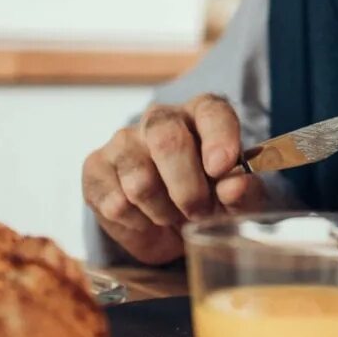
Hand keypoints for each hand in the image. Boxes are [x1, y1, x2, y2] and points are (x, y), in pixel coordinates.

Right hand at [81, 93, 267, 264]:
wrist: (170, 224)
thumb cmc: (210, 199)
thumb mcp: (236, 200)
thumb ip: (242, 192)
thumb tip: (235, 186)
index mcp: (202, 114)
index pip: (212, 112)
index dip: (218, 138)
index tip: (221, 168)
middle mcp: (160, 118)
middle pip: (167, 139)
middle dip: (187, 188)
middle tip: (199, 212)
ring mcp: (123, 140)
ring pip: (140, 180)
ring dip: (163, 212)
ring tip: (173, 215)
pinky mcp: (95, 167)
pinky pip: (114, 203)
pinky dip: (137, 223)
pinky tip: (146, 218)